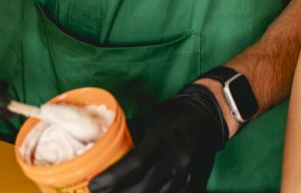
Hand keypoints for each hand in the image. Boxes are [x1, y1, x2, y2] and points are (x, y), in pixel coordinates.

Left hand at [89, 85, 228, 192]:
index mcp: (161, 137)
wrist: (206, 115)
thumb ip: (128, 135)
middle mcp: (176, 157)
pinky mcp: (196, 181)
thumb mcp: (148, 120)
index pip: (134, 163)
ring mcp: (188, 172)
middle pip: (145, 186)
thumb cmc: (171, 116)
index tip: (94, 184)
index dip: (113, 177)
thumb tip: (101, 145)